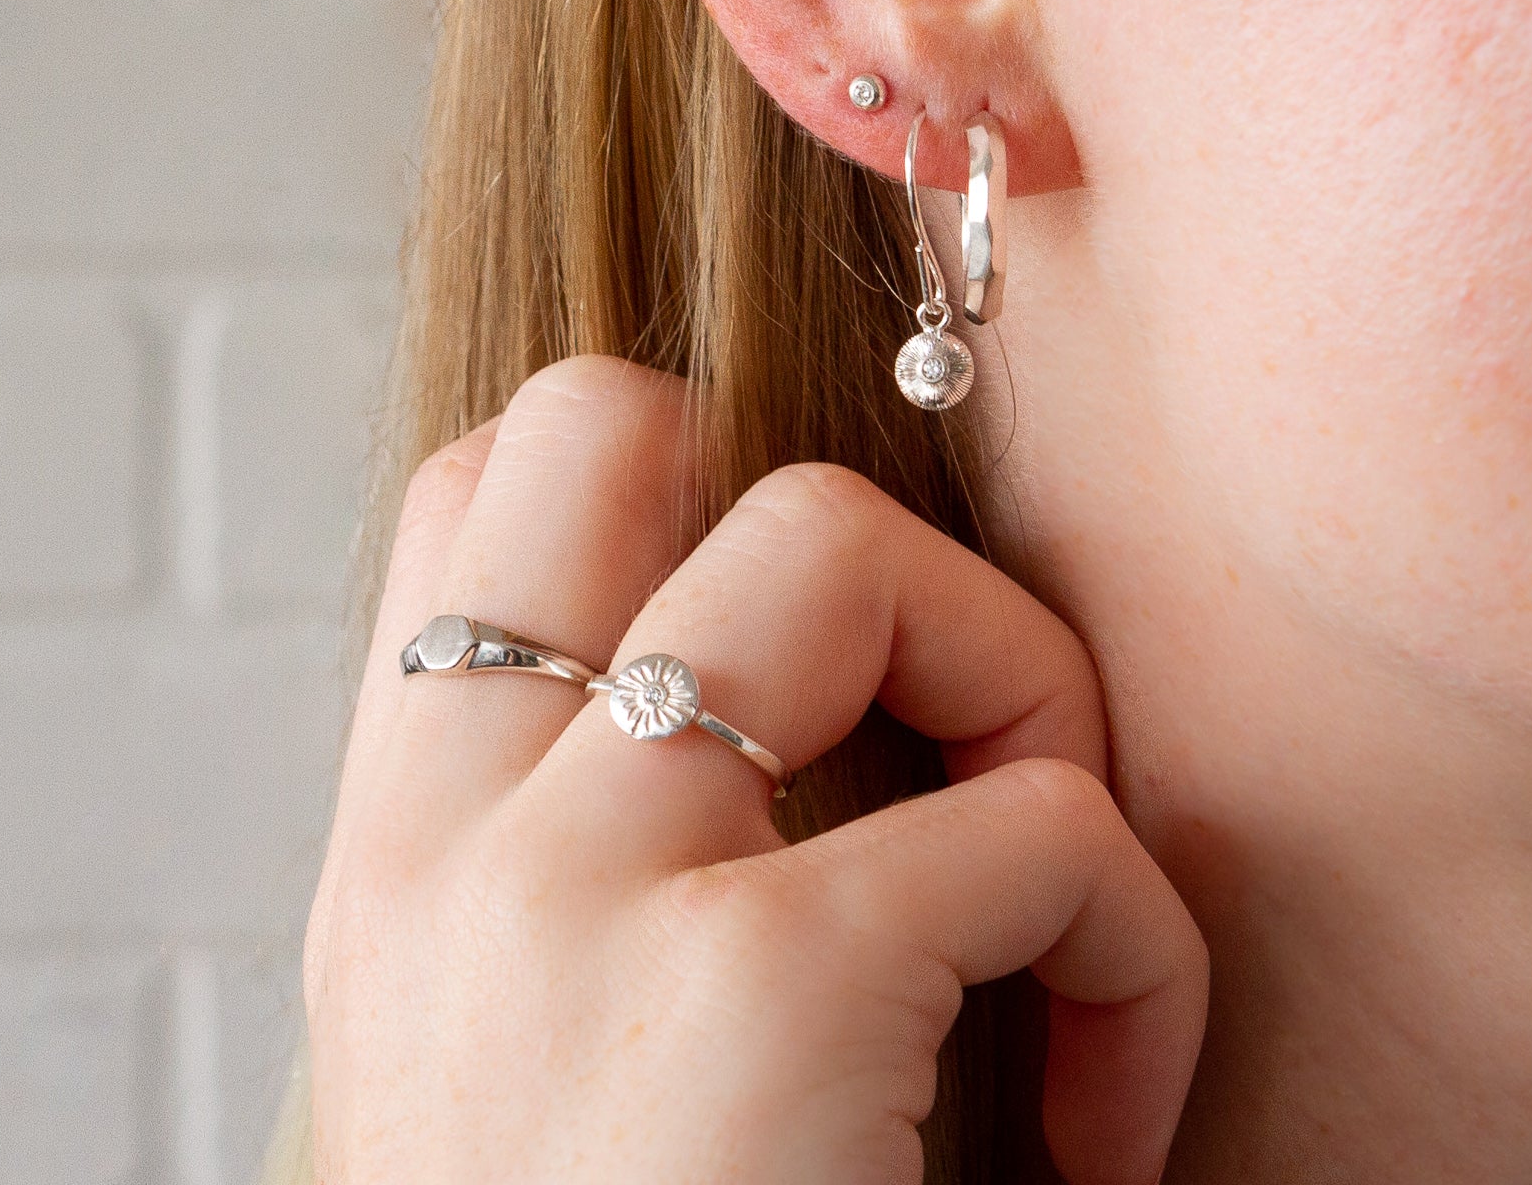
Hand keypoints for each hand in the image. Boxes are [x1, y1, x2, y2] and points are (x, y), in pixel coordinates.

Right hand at [305, 356, 1206, 1181]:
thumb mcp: (517, 1053)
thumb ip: (585, 862)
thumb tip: (762, 708)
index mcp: (395, 857)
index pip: (474, 489)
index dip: (657, 491)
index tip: (800, 661)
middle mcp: (449, 839)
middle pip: (618, 419)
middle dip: (824, 524)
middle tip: (923, 724)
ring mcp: (586, 895)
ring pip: (841, 539)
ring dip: (1020, 688)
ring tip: (1045, 905)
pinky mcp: (759, 998)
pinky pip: (1046, 827)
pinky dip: (1135, 951)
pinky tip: (1104, 1134)